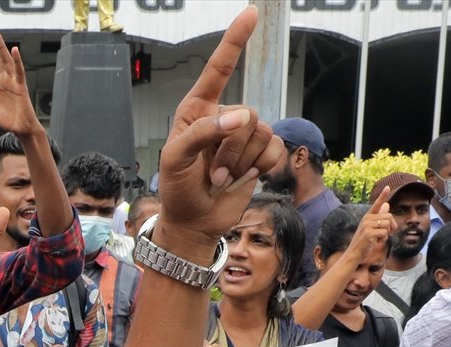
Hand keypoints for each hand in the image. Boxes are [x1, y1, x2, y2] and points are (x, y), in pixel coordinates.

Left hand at [0, 27, 40, 137]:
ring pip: (8, 61)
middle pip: (0, 57)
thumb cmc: (9, 120)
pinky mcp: (21, 88)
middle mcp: (6, 80)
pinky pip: (19, 72)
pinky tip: (14, 50)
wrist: (21, 130)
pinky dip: (17, 61)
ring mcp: (14, 82)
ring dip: (2, 48)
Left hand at [155, 8, 285, 255]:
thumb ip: (202, 132)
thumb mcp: (175, 158)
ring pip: (262, 132)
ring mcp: (244, 137)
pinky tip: (243, 178)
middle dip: (230, 148)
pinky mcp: (260, 155)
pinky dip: (260, 167)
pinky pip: (275, 148)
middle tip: (211, 172)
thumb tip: (240, 118)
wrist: (194, 221)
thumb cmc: (177, 187)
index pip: (219, 69)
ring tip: (221, 178)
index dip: (234, 41)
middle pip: (248, 113)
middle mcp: (223, 117)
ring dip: (241, 161)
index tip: (251, 13)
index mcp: (198, 109)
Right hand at [343, 187, 394, 262]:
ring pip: (388, 224)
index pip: (376, 204)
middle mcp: (366, 218)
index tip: (388, 187)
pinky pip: (385, 232)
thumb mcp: (372, 229)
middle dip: (392, 226)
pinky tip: (376, 242)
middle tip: (386, 234)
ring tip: (379, 238)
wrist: (353, 254)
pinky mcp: (369, 233)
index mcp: (367, 217)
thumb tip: (387, 204)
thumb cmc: (363, 243)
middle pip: (389, 216)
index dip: (383, 196)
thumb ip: (380, 217)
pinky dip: (384, 239)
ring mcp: (367, 225)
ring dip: (387, 233)